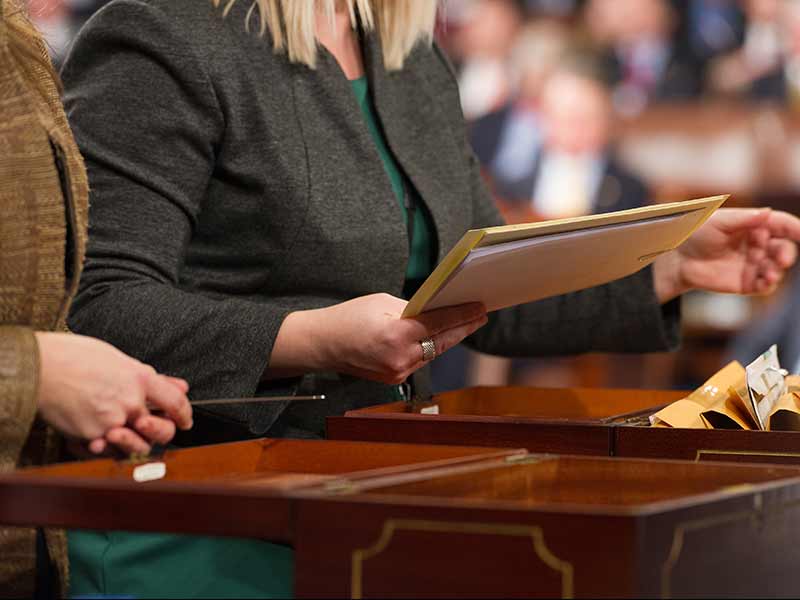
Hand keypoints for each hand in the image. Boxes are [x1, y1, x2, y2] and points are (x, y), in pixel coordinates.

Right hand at [35, 333, 192, 454]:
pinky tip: (99, 438)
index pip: (176, 402)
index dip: (185, 414)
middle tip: (151, 426)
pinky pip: (108, 451)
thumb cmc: (75, 357)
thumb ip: (151, 377)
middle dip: (163, 432)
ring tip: (121, 430)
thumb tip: (180, 386)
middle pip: (162, 431)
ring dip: (136, 442)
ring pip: (138, 446)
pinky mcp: (91, 436)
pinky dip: (106, 447)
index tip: (186, 421)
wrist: (39, 368)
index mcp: (140, 378)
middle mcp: (130, 402)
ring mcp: (111, 422)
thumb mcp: (119, 359)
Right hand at [271, 293, 487, 384]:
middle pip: (441, 342)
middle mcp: (399, 358)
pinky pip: (419, 360)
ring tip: (465, 324)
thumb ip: (412, 309)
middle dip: (463, 328)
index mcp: (395, 335)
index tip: (480, 308)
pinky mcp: (394, 378)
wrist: (323, 344)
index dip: (462, 315)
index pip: (439, 323)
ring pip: (432, 353)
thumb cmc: (349, 317)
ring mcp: (397, 372)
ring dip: (448, 339)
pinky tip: (440, 337)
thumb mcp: (382, 303)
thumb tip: (437, 311)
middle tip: (480, 316)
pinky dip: (429, 348)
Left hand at [654, 208, 799, 302]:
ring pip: (776, 268)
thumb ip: (744, 218)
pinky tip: (765, 282)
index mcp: (755, 225)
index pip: (782, 225)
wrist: (677, 257)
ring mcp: (753, 264)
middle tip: (782, 259)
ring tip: (769, 274)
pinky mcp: (746, 282)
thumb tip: (767, 213)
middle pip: (783, 248)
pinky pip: (764, 286)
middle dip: (786, 254)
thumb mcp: (719, 221)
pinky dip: (769, 284)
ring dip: (777, 271)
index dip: (796, 229)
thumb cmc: (697, 233)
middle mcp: (759, 245)